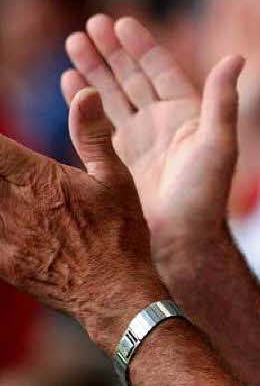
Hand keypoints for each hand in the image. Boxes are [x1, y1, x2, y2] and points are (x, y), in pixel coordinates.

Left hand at [0, 87, 164, 348]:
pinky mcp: (2, 262)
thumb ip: (93, 134)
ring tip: (7, 193)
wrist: (116, 294)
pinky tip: (5, 217)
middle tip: (1, 168)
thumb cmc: (121, 233)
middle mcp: (14, 205)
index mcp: (39, 178)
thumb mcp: (116, 178)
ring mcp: (4, 236)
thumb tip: (85, 91)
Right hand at [61, 15, 243, 263]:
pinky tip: (69, 81)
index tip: (121, 23)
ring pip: (112, 95)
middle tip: (90, 24)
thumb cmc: (205, 196)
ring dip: (93, 69)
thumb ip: (223, 100)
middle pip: (132, 76)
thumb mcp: (219, 143)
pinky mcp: (117, 159)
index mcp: (186, 114)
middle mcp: (161, 123)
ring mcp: (138, 140)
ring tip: (73, 43)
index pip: (160, 70)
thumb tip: (238, 56)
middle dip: (112, 51)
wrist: (181, 242)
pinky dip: (82, 101)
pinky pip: (96, 122)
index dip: (142, 47)